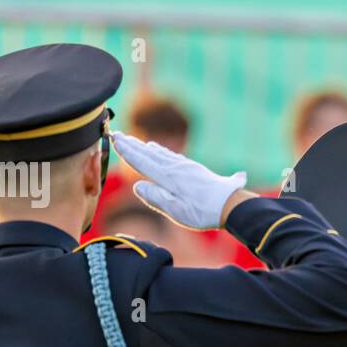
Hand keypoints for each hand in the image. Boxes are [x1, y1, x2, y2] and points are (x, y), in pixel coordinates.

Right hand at [112, 131, 249, 230]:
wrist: (231, 204)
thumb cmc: (203, 212)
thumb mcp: (176, 211)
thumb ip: (156, 198)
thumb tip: (137, 186)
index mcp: (168, 178)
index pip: (142, 162)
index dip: (127, 152)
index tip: (114, 140)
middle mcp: (175, 167)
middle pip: (149, 154)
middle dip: (132, 145)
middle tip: (116, 134)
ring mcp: (185, 166)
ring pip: (160, 153)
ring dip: (144, 147)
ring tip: (132, 140)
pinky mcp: (193, 168)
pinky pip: (171, 155)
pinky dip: (160, 151)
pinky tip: (158, 149)